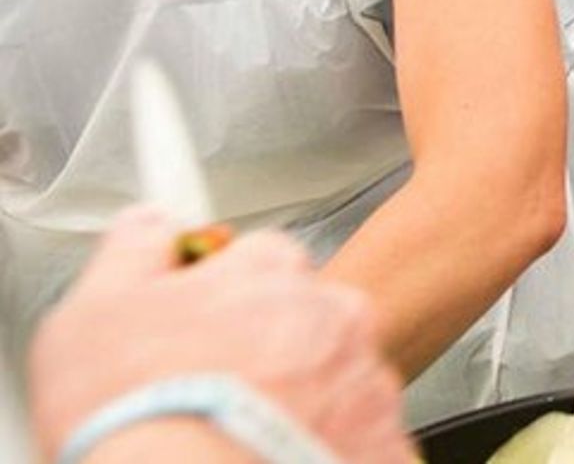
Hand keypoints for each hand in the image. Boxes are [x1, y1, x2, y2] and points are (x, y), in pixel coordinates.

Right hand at [29, 210, 411, 463]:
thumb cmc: (135, 409)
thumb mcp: (96, 308)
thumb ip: (134, 250)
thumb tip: (151, 226)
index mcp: (270, 269)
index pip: (261, 258)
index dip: (224, 295)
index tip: (203, 326)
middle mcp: (332, 314)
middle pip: (304, 317)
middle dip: (267, 347)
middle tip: (215, 390)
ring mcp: (364, 379)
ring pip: (334, 377)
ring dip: (298, 398)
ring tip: (238, 433)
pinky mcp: (383, 441)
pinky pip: (357, 436)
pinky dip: (323, 445)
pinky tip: (271, 456)